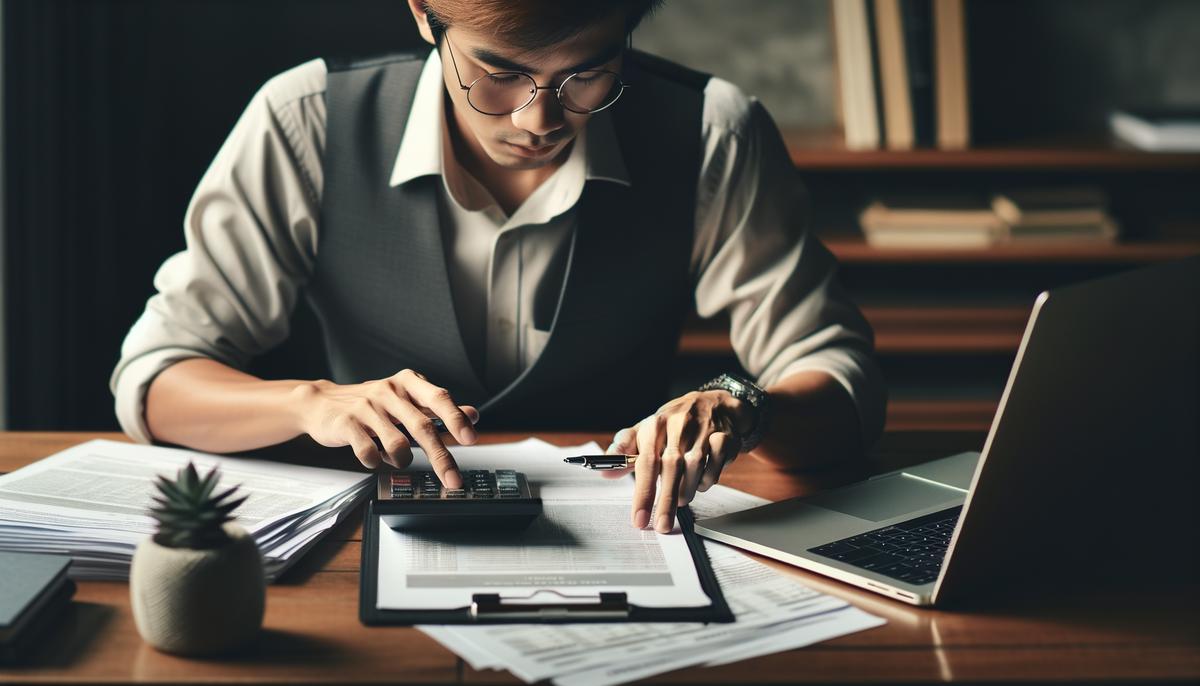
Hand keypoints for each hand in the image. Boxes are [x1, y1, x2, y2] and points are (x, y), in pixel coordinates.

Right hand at [290, 369, 477, 486]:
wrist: (321, 403)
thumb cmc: (371, 404)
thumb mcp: (406, 400)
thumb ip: (438, 409)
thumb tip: (473, 415)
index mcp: (407, 383)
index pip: (438, 398)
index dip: (456, 419)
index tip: (470, 439)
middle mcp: (388, 391)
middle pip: (421, 427)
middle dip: (440, 457)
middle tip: (453, 479)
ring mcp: (366, 406)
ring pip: (396, 444)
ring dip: (401, 460)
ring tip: (396, 458)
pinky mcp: (346, 423)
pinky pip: (368, 451)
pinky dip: (375, 461)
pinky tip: (373, 456)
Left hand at [606, 391, 749, 533]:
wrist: (712, 404)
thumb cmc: (672, 424)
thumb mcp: (645, 431)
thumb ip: (624, 451)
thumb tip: (604, 472)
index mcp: (654, 425)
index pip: (646, 461)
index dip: (643, 493)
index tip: (639, 519)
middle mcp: (678, 426)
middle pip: (671, 468)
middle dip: (666, 502)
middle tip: (662, 525)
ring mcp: (703, 430)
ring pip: (695, 468)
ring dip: (687, 490)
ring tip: (680, 499)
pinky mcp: (724, 437)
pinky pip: (716, 466)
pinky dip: (708, 480)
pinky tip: (700, 482)